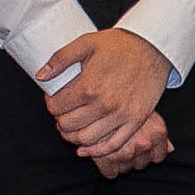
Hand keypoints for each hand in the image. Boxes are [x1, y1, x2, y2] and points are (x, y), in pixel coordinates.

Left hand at [36, 26, 171, 173]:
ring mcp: (121, 115)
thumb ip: (60, 59)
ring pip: (86, 138)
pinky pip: (113, 145)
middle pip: (69, 125)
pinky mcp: (135, 121)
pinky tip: (84, 149)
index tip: (54, 99)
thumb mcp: (86, 43)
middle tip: (62, 112)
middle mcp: (104, 104)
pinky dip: (96, 151)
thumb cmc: (119, 44)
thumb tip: (41, 76)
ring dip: (73, 136)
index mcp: (89, 86)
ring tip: (72, 127)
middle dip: (60, 120)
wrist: (152, 47)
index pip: (57, 107)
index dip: (51, 103)